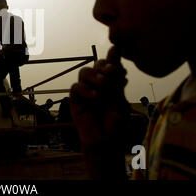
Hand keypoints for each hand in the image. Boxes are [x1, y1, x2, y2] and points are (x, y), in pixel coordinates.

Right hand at [69, 46, 129, 177]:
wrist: (106, 143)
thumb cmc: (116, 125)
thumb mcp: (120, 101)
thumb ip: (116, 80)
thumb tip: (117, 61)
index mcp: (112, 84)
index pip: (110, 65)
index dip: (112, 58)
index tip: (115, 51)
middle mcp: (98, 85)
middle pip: (96, 65)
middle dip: (103, 65)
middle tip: (111, 71)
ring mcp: (86, 91)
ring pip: (84, 72)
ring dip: (93, 75)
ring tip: (103, 84)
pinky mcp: (75, 100)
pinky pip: (76, 87)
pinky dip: (86, 89)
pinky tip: (95, 97)